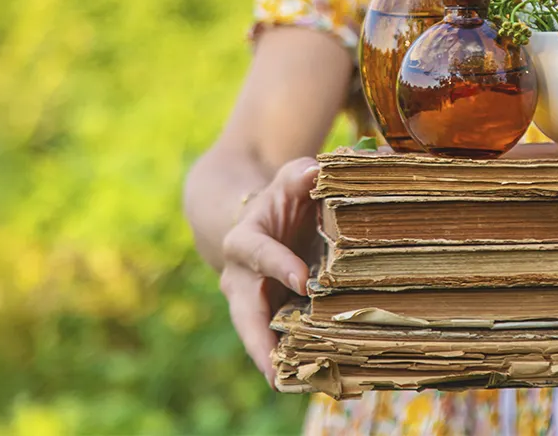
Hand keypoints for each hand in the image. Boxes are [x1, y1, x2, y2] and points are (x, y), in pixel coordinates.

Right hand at [218, 157, 321, 384]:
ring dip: (271, 361)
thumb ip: (301, 175)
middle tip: (275, 369)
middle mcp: (241, 278)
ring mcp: (250, 303)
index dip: (278, 265)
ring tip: (290, 387)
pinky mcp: (267, 318)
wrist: (259, 218)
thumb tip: (316, 169)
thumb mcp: (290, 180)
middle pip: (244, 313)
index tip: (303, 281)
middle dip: (258, 341)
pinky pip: (273, 342)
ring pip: (254, 336)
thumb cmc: (282, 197)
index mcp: (245, 240)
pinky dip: (287, 361)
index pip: (257, 252)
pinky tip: (307, 381)